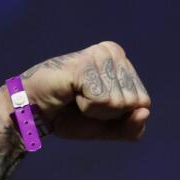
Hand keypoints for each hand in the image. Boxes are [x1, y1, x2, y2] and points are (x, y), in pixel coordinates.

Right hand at [14, 41, 151, 140]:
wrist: (33, 114)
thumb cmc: (70, 116)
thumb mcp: (109, 127)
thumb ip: (133, 127)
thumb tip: (145, 112)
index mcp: (122, 62)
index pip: (144, 102)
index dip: (119, 114)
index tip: (95, 105)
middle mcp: (113, 52)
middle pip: (135, 102)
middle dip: (109, 113)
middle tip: (83, 102)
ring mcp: (99, 56)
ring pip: (119, 102)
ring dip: (96, 110)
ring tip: (76, 97)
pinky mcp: (85, 64)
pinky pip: (103, 101)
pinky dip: (87, 108)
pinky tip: (71, 94)